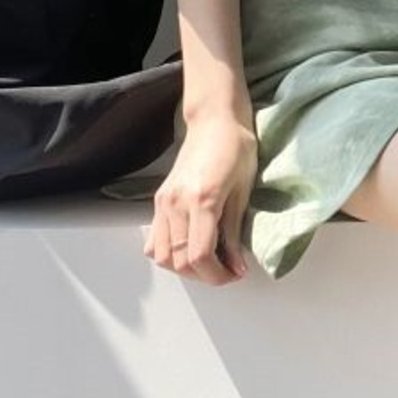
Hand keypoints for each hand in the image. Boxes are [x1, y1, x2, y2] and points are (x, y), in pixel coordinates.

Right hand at [143, 113, 257, 285]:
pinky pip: (154, 241)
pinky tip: (190, 248)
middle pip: (180, 261)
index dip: (218, 274)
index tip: (235, 274)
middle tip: (227, 271)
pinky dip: (169, 254)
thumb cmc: (236, 149)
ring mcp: (163, 203)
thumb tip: (237, 266)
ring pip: (162, 256)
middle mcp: (176, 204)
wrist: (214, 122)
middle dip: (205, 275)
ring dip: (185, 268)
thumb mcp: (243, 192)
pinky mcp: (159, 200)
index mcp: (202, 200)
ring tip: (210, 263)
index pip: (200, 255)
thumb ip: (235, 233)